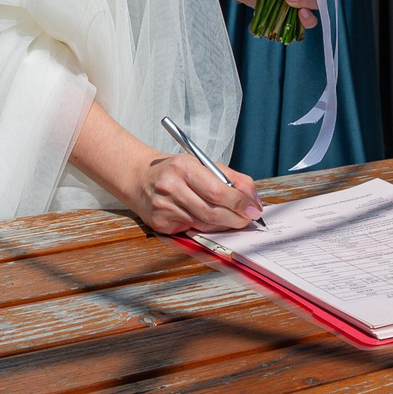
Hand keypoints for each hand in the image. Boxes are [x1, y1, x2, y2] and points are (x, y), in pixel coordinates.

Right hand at [125, 149, 261, 235]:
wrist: (139, 177)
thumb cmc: (176, 170)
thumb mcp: (202, 164)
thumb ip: (231, 177)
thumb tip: (253, 199)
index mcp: (184, 167)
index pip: (217, 190)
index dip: (239, 202)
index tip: (253, 209)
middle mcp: (171, 187)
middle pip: (212, 211)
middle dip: (236, 218)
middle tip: (249, 219)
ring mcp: (163, 207)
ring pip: (203, 224)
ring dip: (224, 224)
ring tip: (234, 220)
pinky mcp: (159, 224)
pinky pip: (191, 230)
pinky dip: (206, 227)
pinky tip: (210, 221)